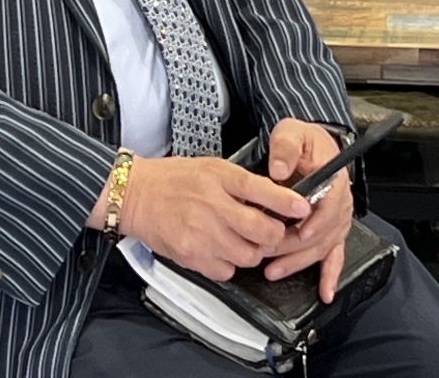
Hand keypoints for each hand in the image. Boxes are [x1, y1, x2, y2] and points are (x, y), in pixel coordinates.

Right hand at [112, 155, 310, 282]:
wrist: (136, 195)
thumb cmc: (174, 179)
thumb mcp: (210, 167)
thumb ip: (240, 183)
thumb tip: (273, 198)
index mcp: (219, 177)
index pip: (261, 190)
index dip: (286, 202)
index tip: (303, 207)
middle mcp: (212, 205)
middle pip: (261, 230)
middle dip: (274, 235)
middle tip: (273, 231)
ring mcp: (202, 234)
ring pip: (248, 256)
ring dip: (253, 251)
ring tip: (243, 239)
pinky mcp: (192, 256)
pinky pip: (226, 270)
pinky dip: (229, 263)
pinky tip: (220, 249)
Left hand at [262, 120, 353, 303]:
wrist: (312, 145)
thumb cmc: (304, 141)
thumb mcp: (291, 132)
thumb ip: (285, 147)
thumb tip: (279, 170)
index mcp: (333, 178)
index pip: (329, 204)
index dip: (315, 220)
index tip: (298, 231)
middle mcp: (339, 202)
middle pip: (322, 231)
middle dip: (295, 246)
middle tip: (269, 253)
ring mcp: (336, 219)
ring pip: (322, 247)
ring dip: (299, 262)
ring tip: (275, 270)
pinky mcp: (332, 230)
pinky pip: (334, 255)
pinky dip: (330, 274)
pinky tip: (325, 292)